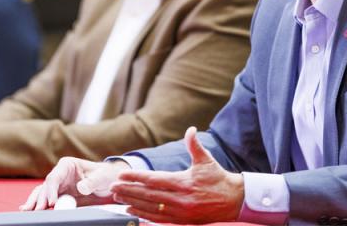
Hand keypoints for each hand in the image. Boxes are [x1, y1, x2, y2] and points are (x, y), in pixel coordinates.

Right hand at [20, 157, 129, 210]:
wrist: (109, 183)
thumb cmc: (105, 176)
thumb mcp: (101, 177)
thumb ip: (91, 182)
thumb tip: (80, 188)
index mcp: (67, 165)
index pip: (54, 177)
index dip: (51, 190)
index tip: (51, 202)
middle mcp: (60, 174)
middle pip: (45, 186)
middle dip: (39, 198)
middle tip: (36, 211)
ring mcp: (58, 186)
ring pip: (42, 193)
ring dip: (35, 202)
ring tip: (26, 211)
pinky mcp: (59, 197)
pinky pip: (46, 201)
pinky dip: (38, 205)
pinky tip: (29, 210)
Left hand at [111, 127, 243, 223]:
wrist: (234, 201)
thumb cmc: (218, 178)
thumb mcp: (206, 160)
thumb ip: (195, 145)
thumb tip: (190, 129)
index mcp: (183, 182)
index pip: (154, 180)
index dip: (136, 178)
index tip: (121, 176)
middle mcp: (180, 199)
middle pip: (148, 195)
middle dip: (128, 191)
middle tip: (112, 188)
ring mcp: (180, 212)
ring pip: (150, 208)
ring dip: (132, 203)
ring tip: (117, 198)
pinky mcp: (182, 221)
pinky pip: (158, 219)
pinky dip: (143, 214)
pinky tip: (132, 210)